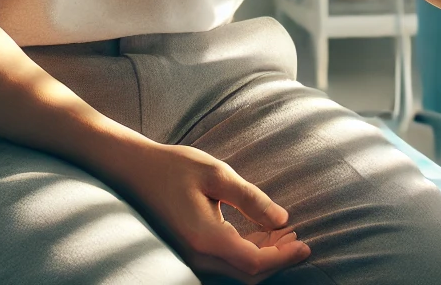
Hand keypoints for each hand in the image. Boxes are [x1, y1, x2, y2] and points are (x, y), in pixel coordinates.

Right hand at [99, 138, 308, 282]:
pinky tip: (263, 233)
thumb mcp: (217, 174)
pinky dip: (249, 253)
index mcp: (205, 237)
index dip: (284, 257)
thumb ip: (251, 199)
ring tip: (286, 232)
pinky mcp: (190, 251)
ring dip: (265, 257)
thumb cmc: (175, 167)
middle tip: (299, 238)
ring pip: (238, 271)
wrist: (134, 171)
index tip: (306, 244)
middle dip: (278, 260)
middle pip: (249, 274)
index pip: (254, 262)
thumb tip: (282, 219)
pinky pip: (225, 262)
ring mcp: (191, 256)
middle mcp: (197, 255)